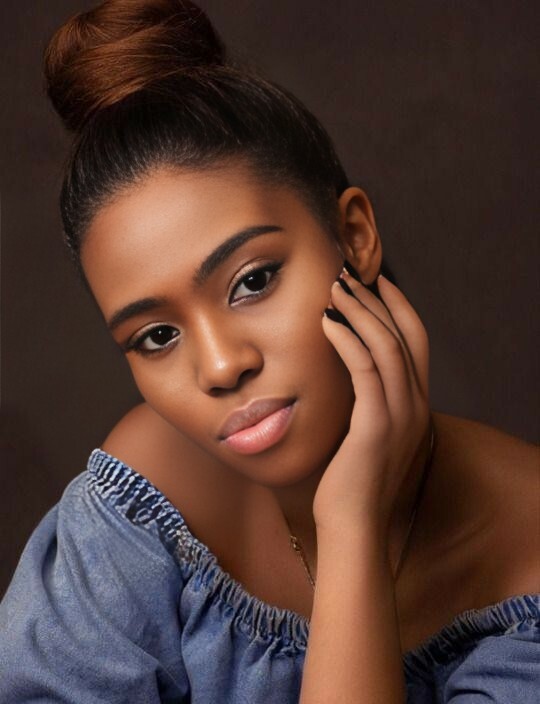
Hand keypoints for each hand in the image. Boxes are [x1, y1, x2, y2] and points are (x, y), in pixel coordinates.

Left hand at [314, 264, 430, 535]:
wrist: (353, 529)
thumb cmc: (350, 486)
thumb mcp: (366, 438)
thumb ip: (367, 408)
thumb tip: (347, 382)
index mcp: (416, 408)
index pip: (416, 344)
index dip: (399, 309)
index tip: (377, 283)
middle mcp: (416, 406)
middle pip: (405, 336)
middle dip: (378, 300)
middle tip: (349, 275)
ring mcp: (401, 415)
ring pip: (386, 345)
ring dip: (360, 311)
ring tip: (335, 287)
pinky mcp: (377, 424)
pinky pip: (365, 368)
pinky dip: (347, 338)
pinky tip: (326, 322)